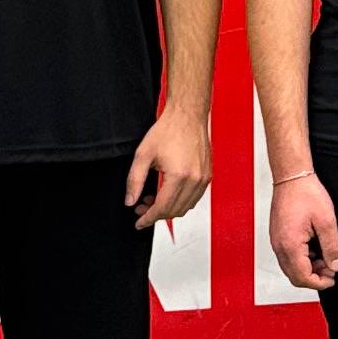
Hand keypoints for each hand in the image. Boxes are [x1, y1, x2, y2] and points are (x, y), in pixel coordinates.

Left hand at [126, 110, 210, 231]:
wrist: (187, 115)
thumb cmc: (168, 130)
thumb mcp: (143, 155)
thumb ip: (135, 181)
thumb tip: (130, 201)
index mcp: (179, 176)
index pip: (162, 208)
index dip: (148, 218)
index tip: (139, 222)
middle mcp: (194, 180)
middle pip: (174, 211)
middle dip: (156, 214)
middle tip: (141, 207)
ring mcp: (203, 179)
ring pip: (185, 207)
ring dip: (168, 209)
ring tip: (153, 200)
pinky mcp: (207, 176)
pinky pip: (194, 198)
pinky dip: (180, 201)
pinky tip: (168, 193)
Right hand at [268, 162, 337, 292]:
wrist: (291, 176)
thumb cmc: (306, 193)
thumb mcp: (327, 221)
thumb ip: (331, 247)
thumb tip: (334, 266)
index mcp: (290, 245)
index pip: (302, 277)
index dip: (319, 282)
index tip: (332, 278)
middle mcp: (279, 246)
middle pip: (294, 276)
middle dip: (314, 277)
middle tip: (331, 269)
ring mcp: (276, 241)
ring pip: (290, 268)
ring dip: (308, 269)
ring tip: (325, 258)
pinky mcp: (277, 235)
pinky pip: (288, 257)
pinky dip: (301, 259)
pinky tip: (314, 250)